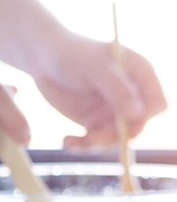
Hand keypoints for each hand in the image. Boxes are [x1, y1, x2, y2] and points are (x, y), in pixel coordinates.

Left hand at [33, 32, 166, 149]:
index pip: (156, 104)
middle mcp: (129, 96)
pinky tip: (67, 142)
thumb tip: (138, 115)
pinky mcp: (91, 121)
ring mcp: (110, 110)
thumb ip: (117, 90)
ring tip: (73, 142)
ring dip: (96, 145)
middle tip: (91, 138)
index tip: (125, 123)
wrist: (45, 58)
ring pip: (114, 139)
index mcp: (140, 75)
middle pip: (135, 127)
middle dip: (115, 137)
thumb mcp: (96, 68)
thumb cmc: (74, 54)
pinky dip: (81, 146)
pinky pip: (93, 142)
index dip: (145, 118)